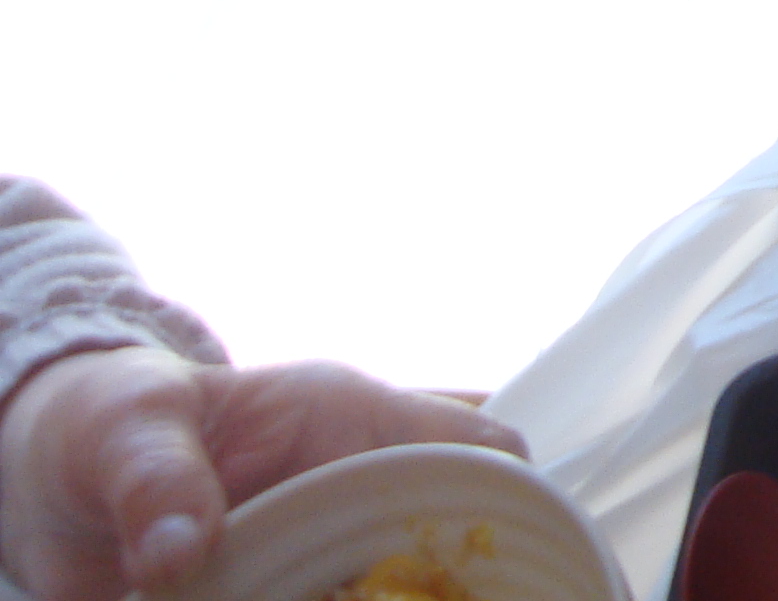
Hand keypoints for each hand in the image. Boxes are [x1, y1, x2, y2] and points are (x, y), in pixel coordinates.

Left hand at [0, 346, 519, 600]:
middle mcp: (355, 478)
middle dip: (455, 573)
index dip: (502, 499)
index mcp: (346, 416)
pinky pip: (350, 598)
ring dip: (403, 594)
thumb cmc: (106, 419)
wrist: (54, 472)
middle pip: (455, 526)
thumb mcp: (124, 428)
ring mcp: (326, 540)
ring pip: (406, 578)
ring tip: (362, 599)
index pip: (473, 445)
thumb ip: (154, 479)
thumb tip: (177, 556)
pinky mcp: (291, 589)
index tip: (483, 563)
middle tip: (422, 595)